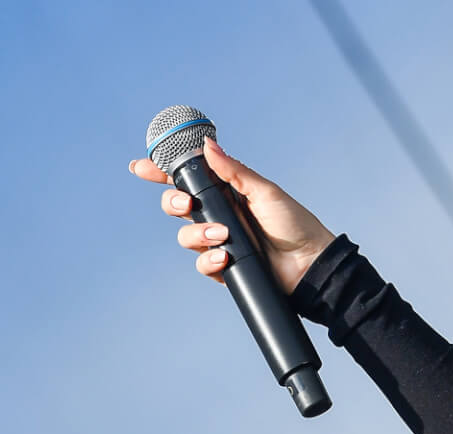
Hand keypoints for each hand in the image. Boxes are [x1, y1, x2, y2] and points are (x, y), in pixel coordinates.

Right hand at [128, 137, 334, 294]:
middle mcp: (219, 216)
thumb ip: (234, 172)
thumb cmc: (295, 225)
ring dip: (197, 234)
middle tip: (186, 203)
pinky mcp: (226, 268)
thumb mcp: (265, 192)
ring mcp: (221, 242)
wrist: (311, 266)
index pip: (188, 180)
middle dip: (173, 202)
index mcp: (227, 193)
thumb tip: (207, 146)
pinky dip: (209, 260)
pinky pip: (203, 264)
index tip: (140, 167)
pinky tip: (225, 258)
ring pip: (186, 236)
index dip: (161, 173)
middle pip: (177, 206)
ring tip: (222, 235)